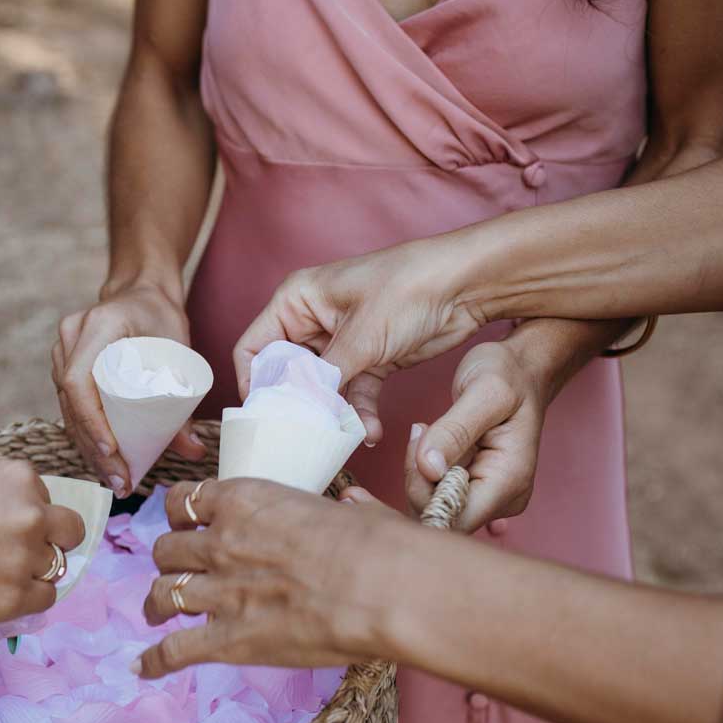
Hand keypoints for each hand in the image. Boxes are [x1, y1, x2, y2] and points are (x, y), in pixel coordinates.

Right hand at [0, 460, 85, 628]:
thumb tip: (19, 519)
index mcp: (15, 475)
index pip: (44, 495)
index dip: (24, 512)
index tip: (0, 526)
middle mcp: (30, 512)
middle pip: (67, 528)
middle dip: (49, 539)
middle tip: (17, 553)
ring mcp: (25, 556)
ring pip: (57, 566)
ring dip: (33, 570)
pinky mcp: (13, 598)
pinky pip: (44, 598)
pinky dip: (26, 598)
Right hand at [52, 281, 206, 493]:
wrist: (141, 292)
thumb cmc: (162, 316)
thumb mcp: (179, 350)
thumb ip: (183, 401)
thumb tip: (193, 451)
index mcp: (98, 325)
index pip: (79, 380)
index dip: (91, 420)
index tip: (111, 450)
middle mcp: (71, 336)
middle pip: (72, 402)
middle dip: (94, 447)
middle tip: (120, 481)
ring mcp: (63, 350)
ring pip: (68, 409)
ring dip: (88, 447)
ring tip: (114, 479)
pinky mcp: (64, 365)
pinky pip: (71, 405)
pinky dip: (86, 434)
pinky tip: (103, 461)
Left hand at [135, 479, 400, 677]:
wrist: (380, 588)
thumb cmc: (377, 546)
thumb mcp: (351, 510)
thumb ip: (344, 508)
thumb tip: (356, 502)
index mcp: (245, 501)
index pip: (186, 499)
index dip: (179, 513)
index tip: (185, 523)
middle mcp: (222, 541)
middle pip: (168, 548)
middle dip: (169, 560)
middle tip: (180, 570)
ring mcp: (220, 592)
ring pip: (163, 594)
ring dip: (156, 604)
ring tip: (157, 612)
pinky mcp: (228, 640)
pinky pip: (175, 650)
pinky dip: (155, 660)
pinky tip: (143, 667)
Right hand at [233, 238, 484, 445]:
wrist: (467, 285)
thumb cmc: (410, 287)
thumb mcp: (362, 335)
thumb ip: (324, 378)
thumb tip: (299, 412)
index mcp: (297, 300)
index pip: (255, 347)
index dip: (254, 383)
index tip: (265, 416)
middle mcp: (313, 321)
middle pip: (287, 374)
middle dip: (297, 405)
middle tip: (304, 435)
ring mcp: (342, 342)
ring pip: (321, 390)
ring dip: (333, 415)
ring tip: (343, 437)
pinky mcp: (370, 359)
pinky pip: (353, 394)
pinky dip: (359, 413)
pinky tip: (370, 432)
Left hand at [404, 340, 546, 533]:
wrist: (522, 369)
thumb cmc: (509, 375)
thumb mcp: (484, 390)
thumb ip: (455, 430)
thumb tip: (428, 468)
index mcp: (509, 481)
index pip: (455, 519)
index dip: (424, 497)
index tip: (414, 453)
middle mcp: (502, 498)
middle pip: (440, 515)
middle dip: (417, 478)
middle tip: (419, 431)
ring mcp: (488, 495)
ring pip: (432, 505)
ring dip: (417, 472)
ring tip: (425, 430)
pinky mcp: (472, 487)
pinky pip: (435, 493)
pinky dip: (421, 470)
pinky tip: (426, 441)